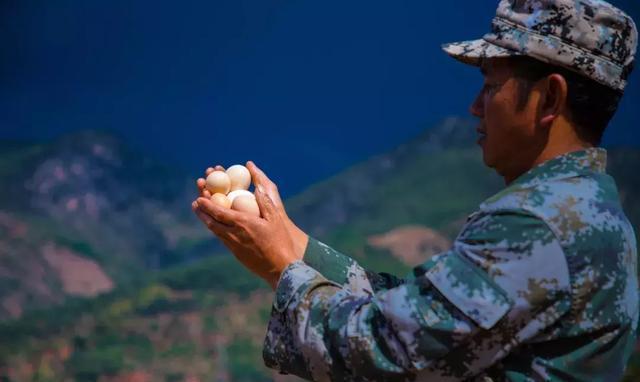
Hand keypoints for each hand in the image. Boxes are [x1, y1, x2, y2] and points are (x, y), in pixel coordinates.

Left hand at [193, 162, 308, 287]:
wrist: (280, 269)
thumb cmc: (280, 242)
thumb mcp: (275, 219)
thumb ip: (265, 202)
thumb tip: (257, 188)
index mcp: (243, 224)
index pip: (220, 212)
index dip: (207, 205)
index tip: (199, 198)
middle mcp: (234, 235)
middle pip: (212, 222)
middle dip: (202, 212)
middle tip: (195, 203)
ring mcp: (234, 246)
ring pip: (215, 231)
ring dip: (206, 221)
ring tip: (200, 212)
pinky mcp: (236, 254)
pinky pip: (222, 239)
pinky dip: (216, 230)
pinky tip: (216, 226)